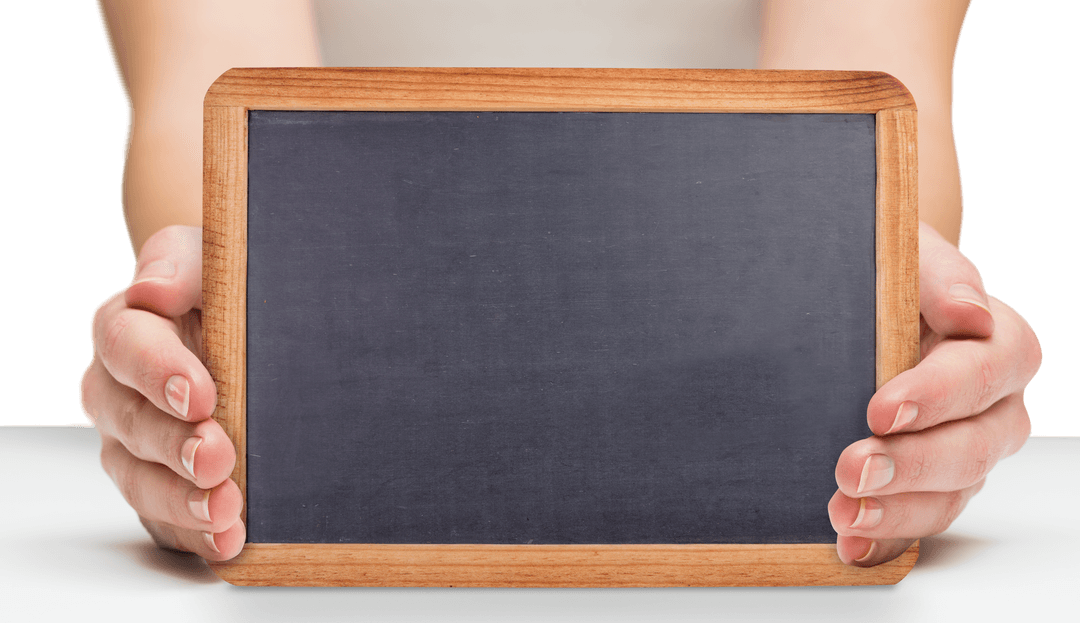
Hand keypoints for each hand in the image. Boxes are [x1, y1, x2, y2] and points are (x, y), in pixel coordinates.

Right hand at [79, 225, 244, 559]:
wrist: (257, 326)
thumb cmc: (229, 286)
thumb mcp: (212, 256)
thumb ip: (181, 264)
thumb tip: (151, 289)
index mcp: (126, 328)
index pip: (125, 346)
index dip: (159, 372)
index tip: (202, 394)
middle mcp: (119, 391)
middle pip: (130, 423)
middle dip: (174, 446)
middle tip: (217, 458)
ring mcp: (136, 444)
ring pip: (139, 478)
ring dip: (180, 500)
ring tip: (225, 511)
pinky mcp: (162, 485)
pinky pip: (166, 518)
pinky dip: (196, 535)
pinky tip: (228, 541)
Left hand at [830, 222, 1041, 564]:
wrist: (857, 304)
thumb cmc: (887, 275)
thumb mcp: (906, 255)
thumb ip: (936, 275)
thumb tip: (970, 310)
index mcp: (996, 344)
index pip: (986, 371)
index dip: (939, 395)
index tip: (880, 408)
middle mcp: (991, 406)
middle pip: (974, 447)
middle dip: (911, 464)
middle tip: (852, 469)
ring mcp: (963, 452)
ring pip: (951, 495)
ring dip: (896, 511)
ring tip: (842, 512)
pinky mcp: (928, 485)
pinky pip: (918, 521)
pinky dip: (885, 540)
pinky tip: (849, 545)